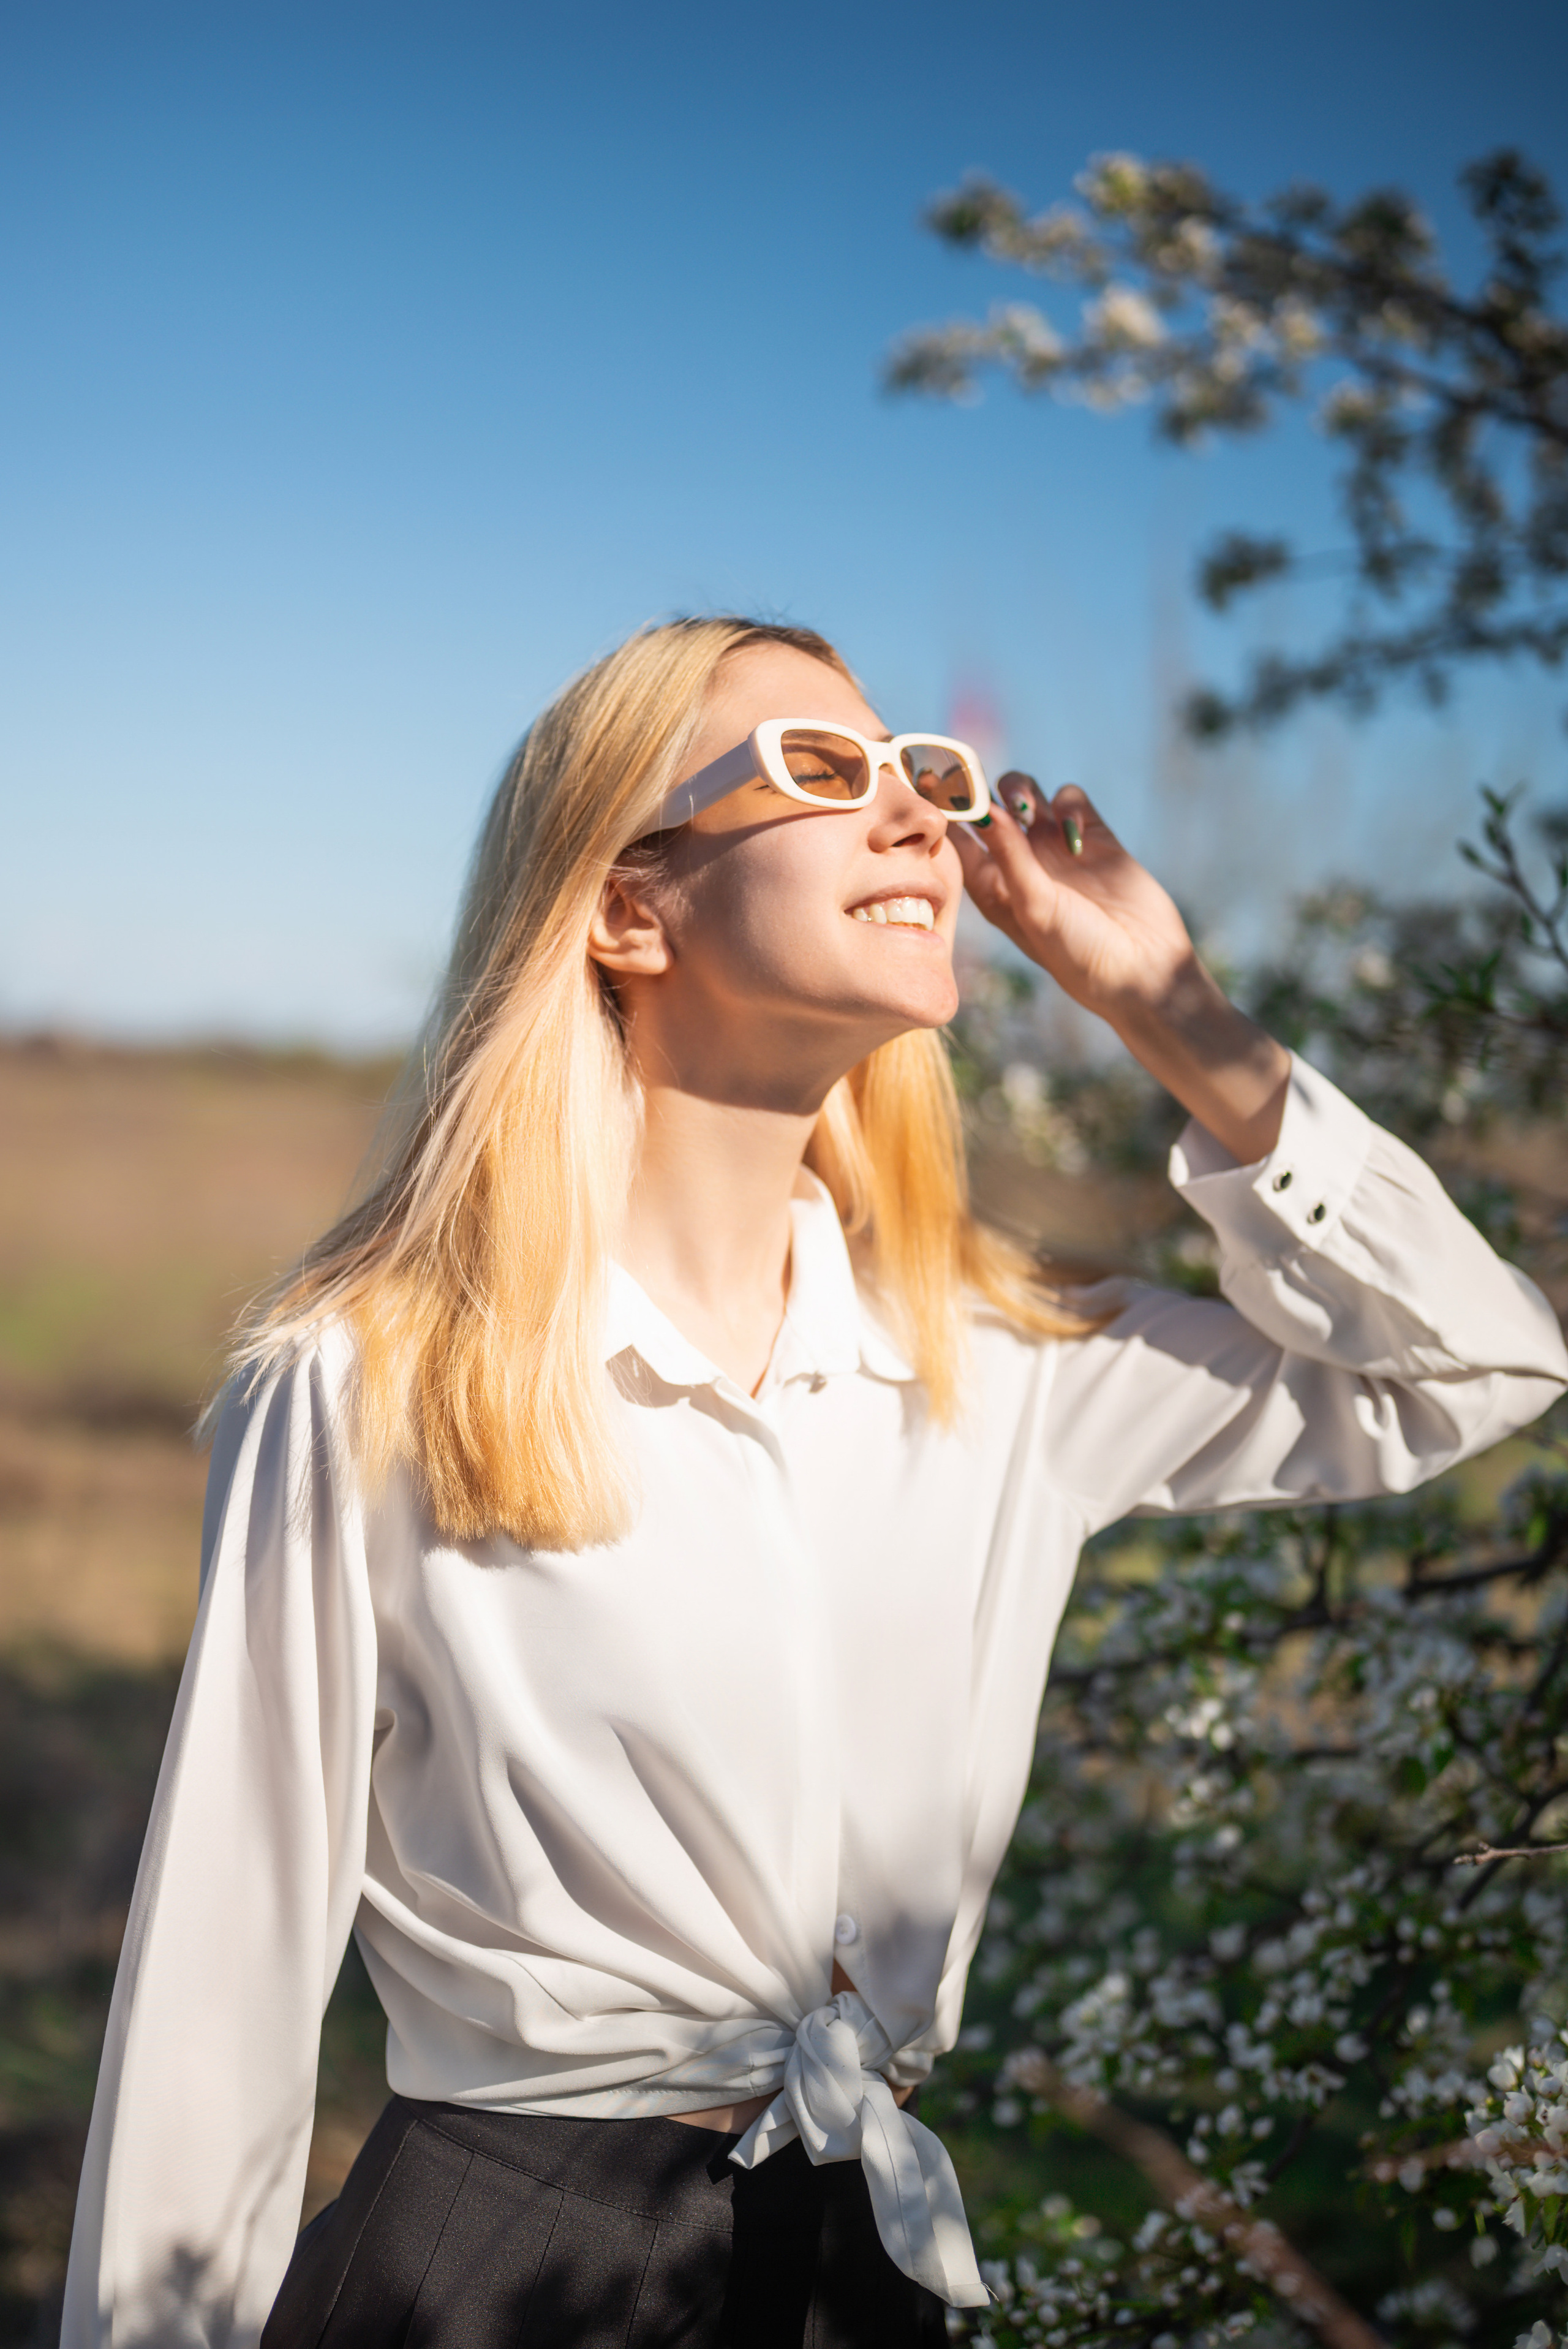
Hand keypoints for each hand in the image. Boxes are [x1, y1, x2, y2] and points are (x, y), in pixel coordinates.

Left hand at [953, 774, 1291, 1166]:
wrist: (1142, 968)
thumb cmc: (1077, 952)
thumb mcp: (1035, 906)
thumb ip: (1009, 855)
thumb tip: (983, 807)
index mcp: (991, 886)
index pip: (957, 838)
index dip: (945, 810)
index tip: (933, 788)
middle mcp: (1018, 864)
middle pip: (988, 806)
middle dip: (981, 789)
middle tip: (977, 785)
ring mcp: (1055, 849)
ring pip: (1025, 795)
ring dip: (1021, 791)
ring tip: (1026, 811)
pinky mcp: (1093, 837)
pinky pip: (1069, 800)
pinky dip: (1068, 806)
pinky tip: (1075, 837)